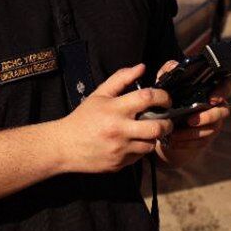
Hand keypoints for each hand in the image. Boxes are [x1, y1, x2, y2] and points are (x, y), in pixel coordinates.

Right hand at [57, 63, 173, 173]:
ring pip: (151, 144)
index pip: (147, 98)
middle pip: (158, 127)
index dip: (163, 96)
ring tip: (146, 131)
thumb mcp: (99, 94)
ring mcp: (120, 149)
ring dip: (153, 137)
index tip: (165, 99)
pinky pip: (140, 156)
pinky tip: (132, 142)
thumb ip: (121, 79)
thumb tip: (141, 67)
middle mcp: (119, 130)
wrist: (63, 146)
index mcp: (115, 109)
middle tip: (166, 119)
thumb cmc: (83, 118)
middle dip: (167, 122)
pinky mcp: (120, 164)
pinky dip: (140, 148)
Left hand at [154, 60, 230, 165]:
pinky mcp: (206, 138)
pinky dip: (187, 143)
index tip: (212, 99)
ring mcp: (214, 123)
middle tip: (190, 120)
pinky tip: (173, 142)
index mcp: (211, 90)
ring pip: (212, 129)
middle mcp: (217, 106)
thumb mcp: (167, 84)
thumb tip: (173, 66)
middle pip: (223, 111)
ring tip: (174, 134)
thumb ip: (169, 72)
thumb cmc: (171, 98)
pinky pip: (201, 142)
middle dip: (208, 117)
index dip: (223, 92)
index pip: (227, 86)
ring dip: (193, 133)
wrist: (166, 122)